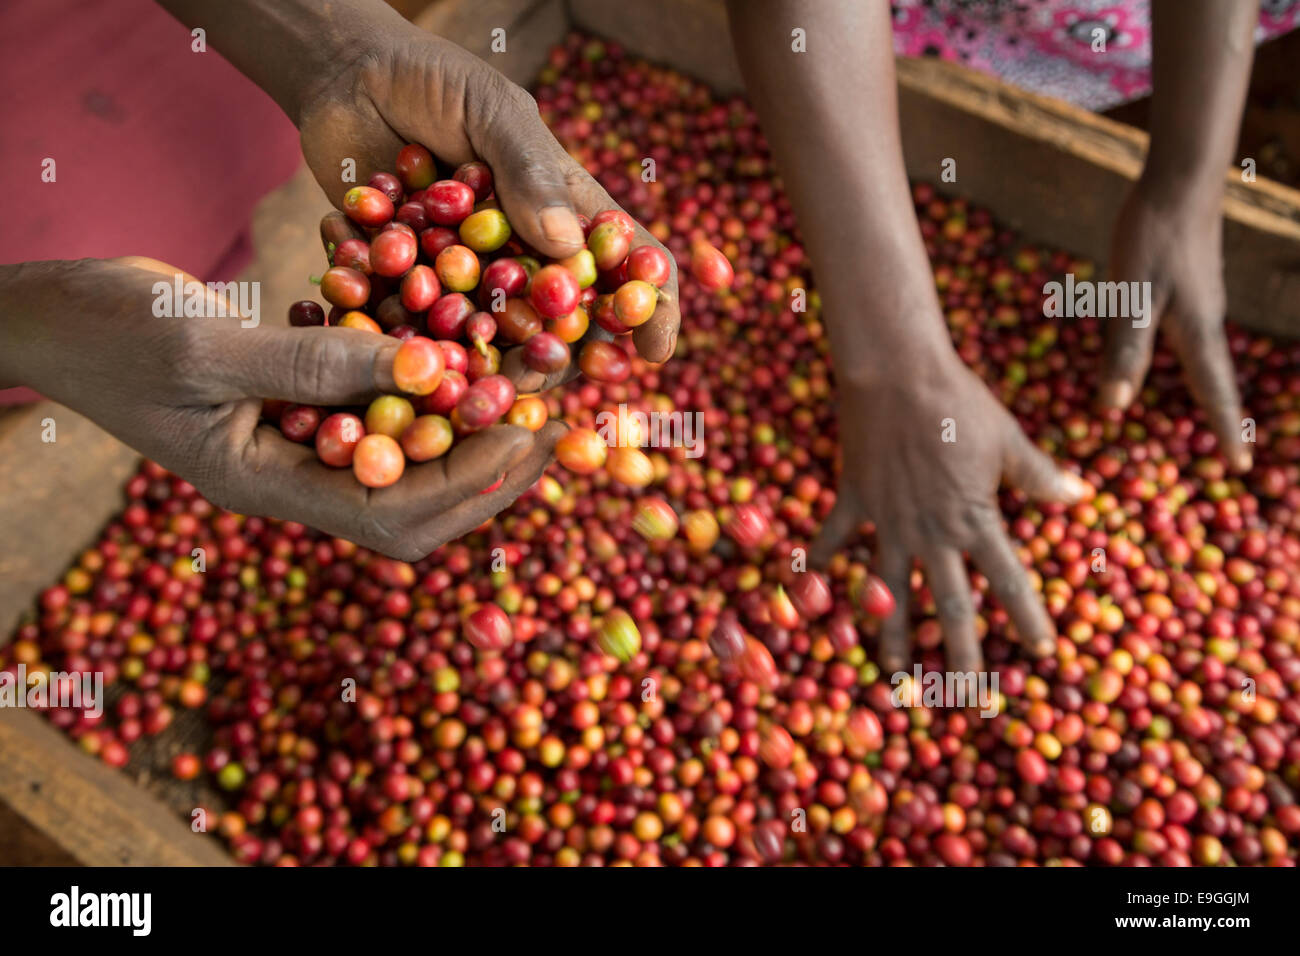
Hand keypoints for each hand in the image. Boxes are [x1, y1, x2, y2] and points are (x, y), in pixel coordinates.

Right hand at [0, 257, 561, 559]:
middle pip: (415, 507)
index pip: (391, 513)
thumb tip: (431, 367)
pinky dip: (429, 391)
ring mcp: (298, 444)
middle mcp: (294, 476)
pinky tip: (470, 351)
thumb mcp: (202, 346)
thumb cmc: (104, 333)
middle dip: (487, 473)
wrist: (52, 316)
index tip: (525, 431)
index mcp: (266, 486)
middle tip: (548, 422)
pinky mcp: (301, 404)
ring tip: (528, 387)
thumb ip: (311, 363)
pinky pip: (382, 412)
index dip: (467, 481)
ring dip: (469, 432)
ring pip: (407, 462)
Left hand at [296, 21, 679, 367]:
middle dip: (568, 356)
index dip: (649, 307)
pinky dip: (421, 345)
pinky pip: (422, 329)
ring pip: (501, 340)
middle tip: (549, 376)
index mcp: (566, 209)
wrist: (342, 77)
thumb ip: (527, 172)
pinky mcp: (412, 288)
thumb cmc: (431, 80)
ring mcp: (471, 276)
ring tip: (483, 382)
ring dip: (498, 366)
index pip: (626, 262)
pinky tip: (414, 353)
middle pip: (568, 320)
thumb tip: (566, 247)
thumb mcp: (490, 110)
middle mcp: (526, 252)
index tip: (654, 350)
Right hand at [810, 348, 1088, 672]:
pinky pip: (836, 540)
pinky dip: (823, 563)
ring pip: (889, 592)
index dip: (1028, 619)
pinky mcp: (854, 500)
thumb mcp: (1009, 440)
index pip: (1008, 581)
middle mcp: (930, 532)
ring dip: (890, 636)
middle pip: (949, 606)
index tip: (1044, 653)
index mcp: (974, 519)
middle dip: (960, 656)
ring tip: (891, 676)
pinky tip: (811, 589)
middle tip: (966, 698)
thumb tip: (1078, 496)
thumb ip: (1040, 476)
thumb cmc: (958, 403)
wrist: (895, 374)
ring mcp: (887, 521)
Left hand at [1098, 183, 1249, 471]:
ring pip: (1203, 358)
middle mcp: (1205, 323)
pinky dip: (1189, 361)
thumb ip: (1125, 350)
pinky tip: (1177, 359)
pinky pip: (1191, 336)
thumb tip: (1116, 406)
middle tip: (1232, 455)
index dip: (1226, 431)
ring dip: (1208, 391)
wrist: (1179, 181)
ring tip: (1210, 418)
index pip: (1215, 393)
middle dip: (1221, 419)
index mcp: (1196, 331)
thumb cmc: (1153, 238)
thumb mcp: (1131, 297)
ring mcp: (1201, 304)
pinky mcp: (1191, 287)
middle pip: (1216, 381)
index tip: (1242, 467)